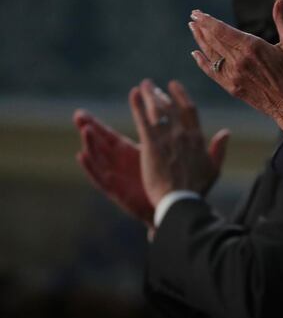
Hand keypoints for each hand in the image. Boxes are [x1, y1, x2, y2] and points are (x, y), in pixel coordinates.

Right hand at [74, 110, 154, 226]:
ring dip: (90, 144)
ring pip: (98, 158)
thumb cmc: (163, 178)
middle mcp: (116, 163)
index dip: (94, 125)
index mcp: (125, 153)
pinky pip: (99, 178)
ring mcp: (114, 176)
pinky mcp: (115, 191)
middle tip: (78, 115)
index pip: (107, 136)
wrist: (169, 204)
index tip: (81, 112)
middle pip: (98, 144)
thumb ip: (152, 136)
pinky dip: (90, 167)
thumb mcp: (156, 152)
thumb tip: (157, 115)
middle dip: (88, 129)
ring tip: (85, 129)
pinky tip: (82, 155)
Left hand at [129, 79, 228, 205]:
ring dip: (150, 94)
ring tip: (144, 85)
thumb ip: (219, 149)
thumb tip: (226, 132)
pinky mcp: (152, 145)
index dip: (181, 95)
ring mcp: (168, 138)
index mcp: (198, 138)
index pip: (189, 109)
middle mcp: (183, 133)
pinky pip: (144, 119)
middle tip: (152, 85)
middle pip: (171, 107)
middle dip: (161, 93)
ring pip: (158, 109)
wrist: (181, 200)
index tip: (173, 85)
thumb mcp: (214, 169)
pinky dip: (138, 105)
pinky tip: (134, 94)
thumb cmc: (197, 188)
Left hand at [188, 0, 282, 134]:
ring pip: (211, 54)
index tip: (198, 13)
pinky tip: (196, 54)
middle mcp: (239, 60)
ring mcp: (233, 75)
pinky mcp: (232, 87)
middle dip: (202, 27)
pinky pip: (212, 72)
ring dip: (200, 40)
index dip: (207, 20)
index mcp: (252, 46)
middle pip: (213, 40)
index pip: (222, 30)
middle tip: (193, 17)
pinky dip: (202, 62)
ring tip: (193, 29)